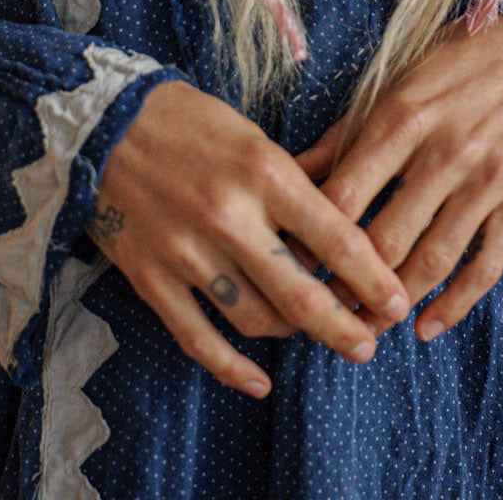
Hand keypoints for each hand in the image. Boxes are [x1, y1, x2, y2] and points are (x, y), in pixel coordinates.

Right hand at [87, 80, 410, 396]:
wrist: (104, 122)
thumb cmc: (190, 122)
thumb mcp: (254, 137)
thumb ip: (295, 186)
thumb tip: (342, 235)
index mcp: (264, 172)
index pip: (337, 239)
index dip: (374, 279)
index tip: (398, 303)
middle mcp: (230, 216)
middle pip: (303, 294)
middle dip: (346, 328)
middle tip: (369, 345)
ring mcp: (188, 251)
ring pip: (257, 319)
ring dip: (293, 336)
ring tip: (316, 337)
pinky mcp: (151, 277)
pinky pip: (199, 338)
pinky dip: (233, 367)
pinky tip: (258, 379)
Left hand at [293, 15, 502, 340]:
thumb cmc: (456, 63)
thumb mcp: (394, 82)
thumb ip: (344, 133)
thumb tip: (291, 173)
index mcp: (402, 118)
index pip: (346, 195)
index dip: (313, 238)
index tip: (292, 262)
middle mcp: (444, 154)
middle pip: (385, 238)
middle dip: (348, 282)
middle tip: (322, 306)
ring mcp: (485, 182)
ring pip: (433, 260)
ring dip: (394, 302)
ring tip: (365, 323)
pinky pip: (485, 266)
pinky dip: (455, 304)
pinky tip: (427, 325)